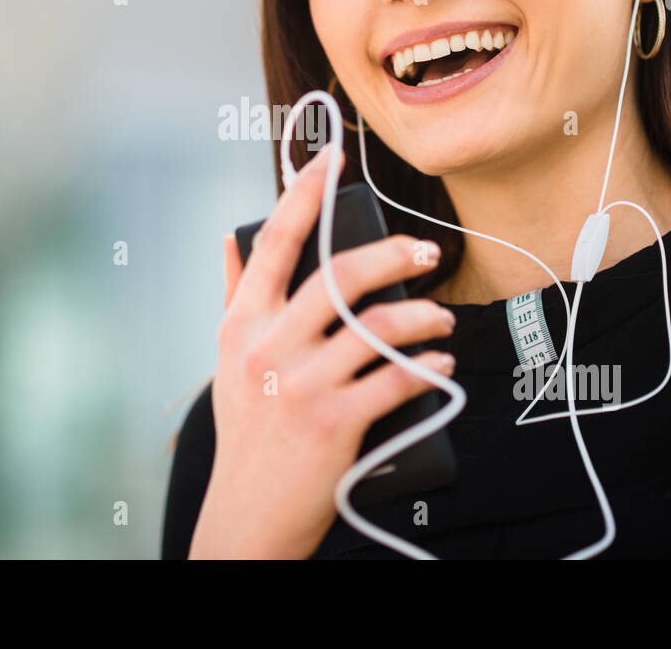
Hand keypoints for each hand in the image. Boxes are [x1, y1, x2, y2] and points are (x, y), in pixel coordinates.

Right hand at [190, 146, 455, 558]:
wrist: (248, 514)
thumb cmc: (246, 430)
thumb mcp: (227, 359)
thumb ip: (234, 294)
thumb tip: (232, 236)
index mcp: (242, 324)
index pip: (274, 244)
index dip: (305, 195)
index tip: (333, 156)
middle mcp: (268, 347)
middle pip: (342, 277)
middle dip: (394, 255)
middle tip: (426, 252)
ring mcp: (302, 386)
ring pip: (380, 327)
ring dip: (424, 316)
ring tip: (443, 319)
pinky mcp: (336, 424)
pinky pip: (397, 378)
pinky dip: (428, 366)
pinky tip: (441, 362)